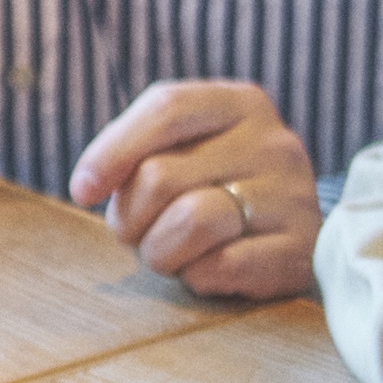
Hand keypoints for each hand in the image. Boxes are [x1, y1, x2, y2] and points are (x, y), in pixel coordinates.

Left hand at [68, 80, 319, 299]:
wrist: (291, 242)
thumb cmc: (215, 193)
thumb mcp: (182, 154)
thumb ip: (137, 153)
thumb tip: (86, 185)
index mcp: (240, 104)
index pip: (166, 108)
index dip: (111, 151)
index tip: (82, 192)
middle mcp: (274, 142)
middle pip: (161, 175)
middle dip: (132, 217)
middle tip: (140, 233)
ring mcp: (294, 195)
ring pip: (191, 220)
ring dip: (160, 251)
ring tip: (171, 254)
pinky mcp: (300, 249)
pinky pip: (220, 267)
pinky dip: (198, 277)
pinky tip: (210, 269)